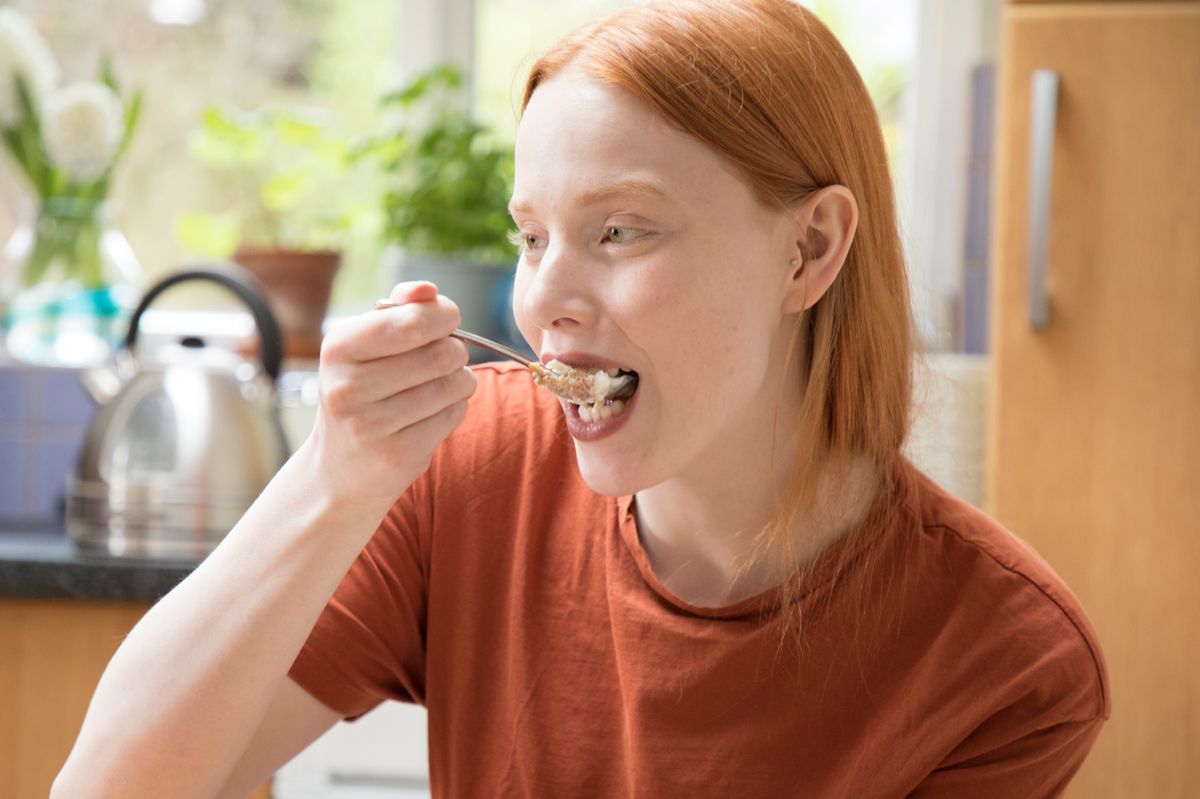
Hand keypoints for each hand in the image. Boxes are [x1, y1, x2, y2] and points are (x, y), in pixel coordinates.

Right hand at [304, 281, 476, 511]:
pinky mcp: (398, 455)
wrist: (341, 467)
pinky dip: (454, 408)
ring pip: (454, 384)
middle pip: (442, 353)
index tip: (446, 321)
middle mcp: (348, 387)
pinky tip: (432, 412)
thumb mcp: (366, 343)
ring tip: (436, 385)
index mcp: (339, 347)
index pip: (413, 321)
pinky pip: (454, 414)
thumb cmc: (362, 390)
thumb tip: (428, 289)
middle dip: (454, 350)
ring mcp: (371, 425)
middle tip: (443, 357)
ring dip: (459, 380)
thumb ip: (400, 308)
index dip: (444, 316)